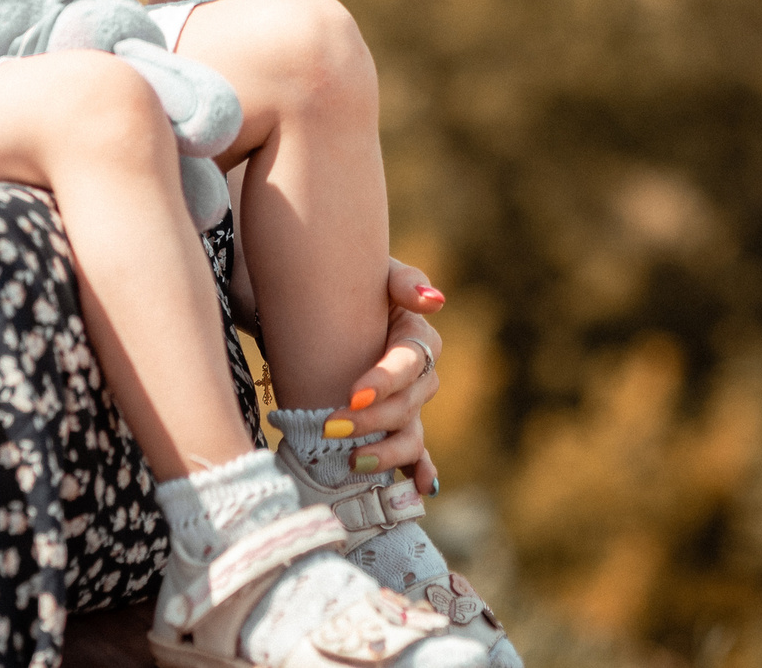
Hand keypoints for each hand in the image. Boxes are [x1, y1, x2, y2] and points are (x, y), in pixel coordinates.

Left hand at [331, 261, 450, 491]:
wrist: (327, 303)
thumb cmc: (353, 285)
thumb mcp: (377, 273)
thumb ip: (405, 282)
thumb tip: (434, 301)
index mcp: (416, 337)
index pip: (409, 363)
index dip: (385, 382)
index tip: (353, 396)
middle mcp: (418, 376)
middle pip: (407, 405)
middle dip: (372, 420)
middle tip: (330, 426)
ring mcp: (408, 405)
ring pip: (410, 435)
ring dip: (387, 452)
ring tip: (355, 463)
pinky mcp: (395, 425)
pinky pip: (415, 453)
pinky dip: (421, 471)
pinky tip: (421, 488)